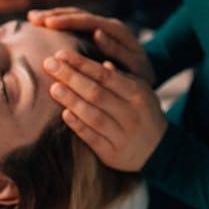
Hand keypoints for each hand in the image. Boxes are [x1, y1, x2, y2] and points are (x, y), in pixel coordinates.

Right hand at [28, 7, 156, 88]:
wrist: (148, 74)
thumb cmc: (141, 75)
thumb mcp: (134, 66)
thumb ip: (118, 51)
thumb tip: (97, 33)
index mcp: (116, 31)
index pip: (87, 21)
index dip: (67, 20)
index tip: (47, 23)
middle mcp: (107, 25)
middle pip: (78, 14)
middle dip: (55, 15)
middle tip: (33, 18)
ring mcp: (101, 27)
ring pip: (74, 16)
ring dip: (53, 16)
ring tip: (32, 18)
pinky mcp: (95, 33)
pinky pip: (74, 24)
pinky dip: (59, 22)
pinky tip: (43, 25)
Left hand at [41, 47, 167, 171]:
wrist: (159, 149)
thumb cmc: (143, 112)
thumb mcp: (140, 90)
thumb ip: (121, 78)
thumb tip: (103, 63)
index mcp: (137, 93)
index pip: (105, 76)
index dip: (82, 64)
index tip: (61, 54)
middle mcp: (131, 114)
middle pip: (96, 93)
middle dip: (71, 77)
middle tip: (48, 64)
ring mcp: (122, 135)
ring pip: (93, 116)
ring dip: (71, 101)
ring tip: (53, 88)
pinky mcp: (113, 154)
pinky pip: (92, 139)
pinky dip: (78, 126)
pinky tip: (65, 114)